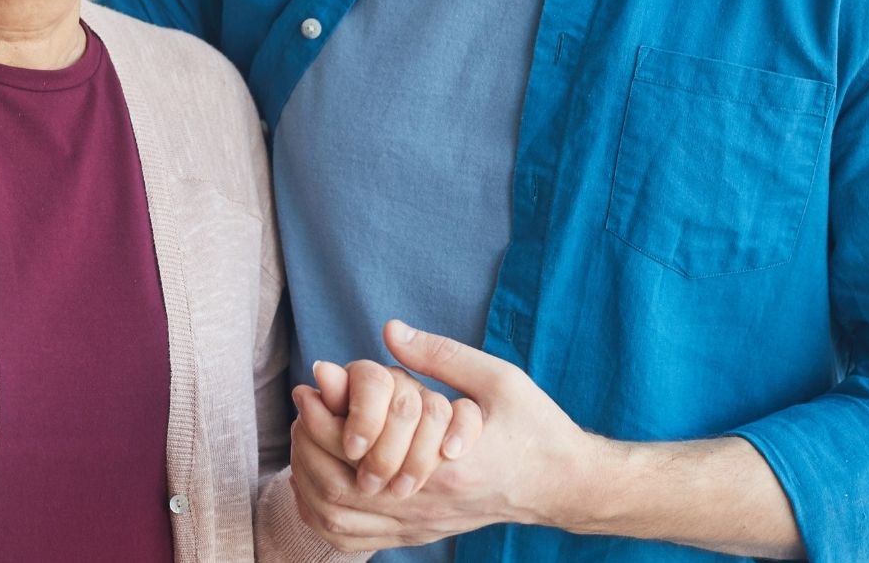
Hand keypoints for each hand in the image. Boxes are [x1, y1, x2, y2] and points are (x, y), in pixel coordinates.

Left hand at [289, 319, 598, 550]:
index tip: (315, 384)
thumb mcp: (496, 379)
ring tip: (308, 437)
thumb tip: (390, 329)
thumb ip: (442, 354)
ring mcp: (423, 525)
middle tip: (306, 405)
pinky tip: (318, 480)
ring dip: (310, 480)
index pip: (359, 449)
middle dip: (308, 445)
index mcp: (446, 464)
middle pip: (337, 489)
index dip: (324, 416)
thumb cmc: (534, 427)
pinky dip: (326, 515)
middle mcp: (428, 502)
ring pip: (340, 521)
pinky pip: (358, 540)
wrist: (562, 483)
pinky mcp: (421, 534)